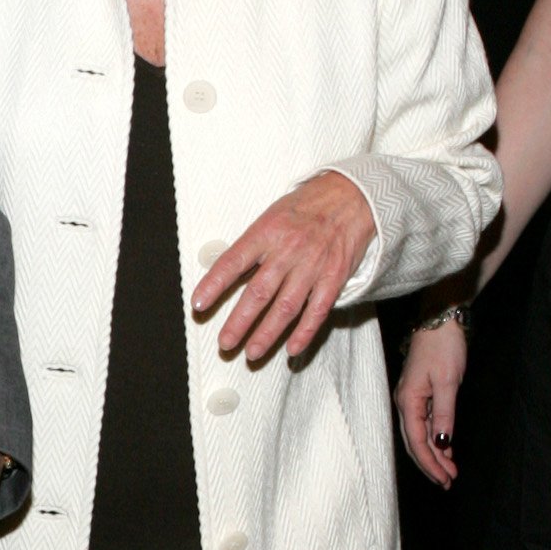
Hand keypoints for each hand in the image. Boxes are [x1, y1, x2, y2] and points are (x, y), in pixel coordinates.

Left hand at [192, 170, 375, 366]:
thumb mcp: (272, 216)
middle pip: (258, 293)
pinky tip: (292, 349)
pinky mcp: (334, 277)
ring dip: (267, 334)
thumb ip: (251, 245)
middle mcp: (288, 250)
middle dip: (239, 322)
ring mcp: (312, 266)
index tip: (198, 304)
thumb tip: (224, 272)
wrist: (352, 196)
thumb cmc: (306, 208)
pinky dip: (305, 332)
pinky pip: (317, 310)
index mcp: (266, 232)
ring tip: (252, 353)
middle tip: (225, 343)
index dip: (214, 284)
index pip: (233, 262)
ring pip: (285, 307)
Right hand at [394, 319, 466, 489]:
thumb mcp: (448, 381)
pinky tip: (445, 448)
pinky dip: (435, 438)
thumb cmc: (443, 346)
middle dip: (431, 464)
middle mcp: (406, 403)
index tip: (444, 479)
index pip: (417, 442)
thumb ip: (444, 414)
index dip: (430, 463)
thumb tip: (441, 444)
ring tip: (449, 470)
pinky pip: (426, 423)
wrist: (440, 320)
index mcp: (408, 401)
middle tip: (448, 482)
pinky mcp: (421, 393)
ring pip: (420, 435)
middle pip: (415, 442)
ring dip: (434, 454)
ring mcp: (412, 398)